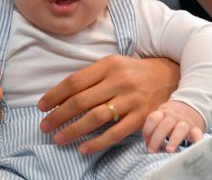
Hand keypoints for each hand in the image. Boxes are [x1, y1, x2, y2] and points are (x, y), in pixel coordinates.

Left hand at [37, 55, 178, 153]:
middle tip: (44, 126)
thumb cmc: (133, 71)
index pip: (74, 81)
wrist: (169, 76)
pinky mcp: (142, 117)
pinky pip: (116, 133)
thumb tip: (61, 95)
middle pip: (81, 100)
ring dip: (74, 130)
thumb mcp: (112, 64)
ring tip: (58, 138)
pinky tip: (83, 148)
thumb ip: (90, 77)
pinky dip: (98, 142)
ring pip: (96, 117)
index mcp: (108, 65)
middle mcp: (119, 81)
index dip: (55, 95)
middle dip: (58, 115)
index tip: (41, 106)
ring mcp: (131, 100)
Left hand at [142, 100, 204, 152]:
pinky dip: (197, 140)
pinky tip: (194, 147)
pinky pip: (197, 133)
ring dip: (174, 140)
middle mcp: (174, 116)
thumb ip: (154, 131)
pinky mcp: (196, 129)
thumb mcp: (161, 119)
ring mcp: (186, 122)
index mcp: (162, 113)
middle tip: (152, 151)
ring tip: (169, 150)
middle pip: (164, 125)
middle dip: (156, 139)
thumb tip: (149, 148)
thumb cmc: (169, 121)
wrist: (189, 109)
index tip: (145, 142)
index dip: (147, 130)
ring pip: (180, 128)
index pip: (153, 118)